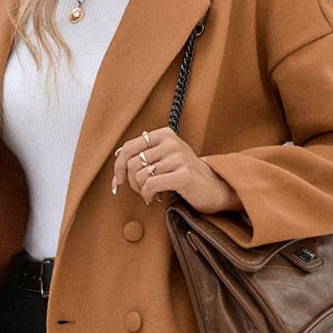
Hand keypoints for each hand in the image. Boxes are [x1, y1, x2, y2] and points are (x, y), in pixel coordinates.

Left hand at [111, 127, 244, 213]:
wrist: (214, 187)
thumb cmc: (185, 174)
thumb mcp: (166, 157)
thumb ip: (145, 154)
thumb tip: (117, 162)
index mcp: (164, 134)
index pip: (128, 147)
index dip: (118, 166)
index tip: (118, 181)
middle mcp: (171, 142)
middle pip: (132, 163)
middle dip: (131, 182)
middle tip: (141, 191)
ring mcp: (178, 158)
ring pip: (140, 176)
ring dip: (141, 190)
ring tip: (150, 194)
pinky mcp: (182, 175)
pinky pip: (150, 185)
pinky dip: (148, 195)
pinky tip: (155, 198)